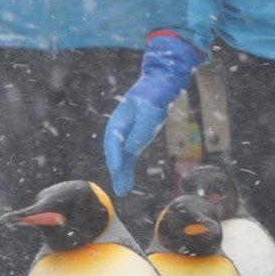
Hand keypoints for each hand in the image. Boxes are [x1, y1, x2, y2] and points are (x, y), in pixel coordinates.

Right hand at [103, 33, 201, 195]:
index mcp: (120, 119)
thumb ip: (140, 131)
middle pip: (114, 152)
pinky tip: (128, 181)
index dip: (114, 157)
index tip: (116, 170)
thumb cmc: (154, 94)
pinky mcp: (136, 137)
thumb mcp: (149, 112)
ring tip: (122, 191)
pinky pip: (129, 156)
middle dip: (117, 171)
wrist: (162, 84)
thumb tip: (130, 150)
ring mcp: (128, 133)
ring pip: (122, 157)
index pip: (113, 141)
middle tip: (119, 189)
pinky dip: (129, 168)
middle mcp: (121, 128)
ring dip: (122, 173)